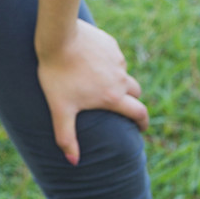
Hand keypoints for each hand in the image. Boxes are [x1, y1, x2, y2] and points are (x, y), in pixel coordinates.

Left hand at [36, 19, 147, 165]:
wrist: (58, 36)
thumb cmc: (57, 74)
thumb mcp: (60, 108)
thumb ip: (66, 137)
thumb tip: (73, 162)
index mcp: (112, 96)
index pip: (138, 113)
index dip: (142, 123)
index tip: (141, 128)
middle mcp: (120, 78)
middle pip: (136, 92)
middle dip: (132, 101)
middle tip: (123, 106)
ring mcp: (116, 58)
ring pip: (123, 73)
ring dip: (118, 79)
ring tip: (101, 83)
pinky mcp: (109, 43)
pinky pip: (114, 56)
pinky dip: (108, 62)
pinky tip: (92, 62)